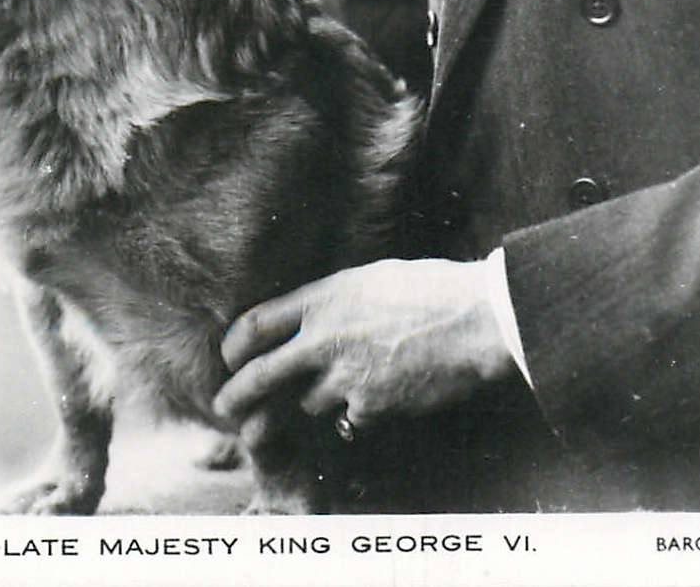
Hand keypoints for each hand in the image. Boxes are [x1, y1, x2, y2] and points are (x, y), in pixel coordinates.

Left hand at [214, 257, 513, 430]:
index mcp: (323, 298)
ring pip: (307, 403)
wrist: (474, 320)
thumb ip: (332, 300)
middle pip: (261, 375)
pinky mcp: (370, 407)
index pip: (256, 323)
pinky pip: (348, 420)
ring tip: (345, 384)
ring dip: (316, 400)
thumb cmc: (430, 289)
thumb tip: (307, 317)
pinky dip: (356, 414)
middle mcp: (325, 338)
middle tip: (224, 408)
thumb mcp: (369, 279)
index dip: (235, 344)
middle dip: (236, 395)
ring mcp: (346, 377)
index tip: (230, 356)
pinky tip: (381, 396)